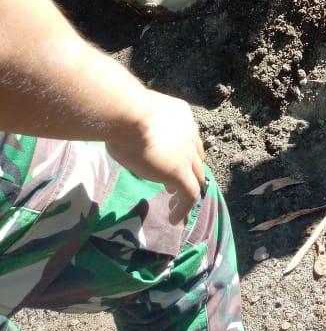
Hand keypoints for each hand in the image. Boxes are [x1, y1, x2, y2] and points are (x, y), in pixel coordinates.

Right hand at [105, 90, 205, 224]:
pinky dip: (183, 208)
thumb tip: (128, 135)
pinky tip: (173, 219)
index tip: (171, 162)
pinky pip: (189, 194)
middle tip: (175, 186)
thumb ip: (141, 128)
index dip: (183, 152)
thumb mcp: (137, 117)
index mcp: (181, 115)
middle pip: (196, 158)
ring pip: (196, 177)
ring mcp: (187, 154)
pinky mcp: (180, 173)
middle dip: (189, 172)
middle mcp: (189, 133)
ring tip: (176, 206)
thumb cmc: (123, 112)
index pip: (188, 138)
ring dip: (188, 191)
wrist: (129, 115)